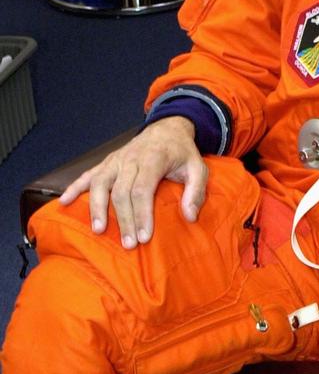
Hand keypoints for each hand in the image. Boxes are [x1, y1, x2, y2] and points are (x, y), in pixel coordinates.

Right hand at [59, 117, 207, 248]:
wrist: (167, 129)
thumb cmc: (182, 153)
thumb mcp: (199, 168)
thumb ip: (196, 192)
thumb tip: (190, 216)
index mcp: (153, 159)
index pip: (143, 189)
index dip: (141, 214)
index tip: (144, 237)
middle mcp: (130, 158)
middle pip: (121, 192)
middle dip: (123, 220)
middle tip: (128, 244)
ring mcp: (116, 160)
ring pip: (101, 183)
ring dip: (97, 208)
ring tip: (98, 230)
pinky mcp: (107, 162)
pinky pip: (87, 174)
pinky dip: (74, 188)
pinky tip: (64, 202)